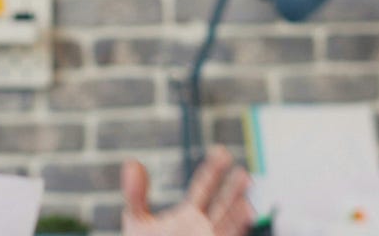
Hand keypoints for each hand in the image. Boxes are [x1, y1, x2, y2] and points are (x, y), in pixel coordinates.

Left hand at [121, 145, 255, 235]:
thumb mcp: (137, 221)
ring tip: (247, 197)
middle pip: (223, 204)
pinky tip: (246, 214)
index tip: (221, 152)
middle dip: (233, 190)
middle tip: (242, 173)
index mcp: (189, 215)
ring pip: (229, 224)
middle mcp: (203, 227)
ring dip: (239, 211)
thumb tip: (131, 163)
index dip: (213, 170)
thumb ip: (136, 194)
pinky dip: (237, 227)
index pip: (204, 188)